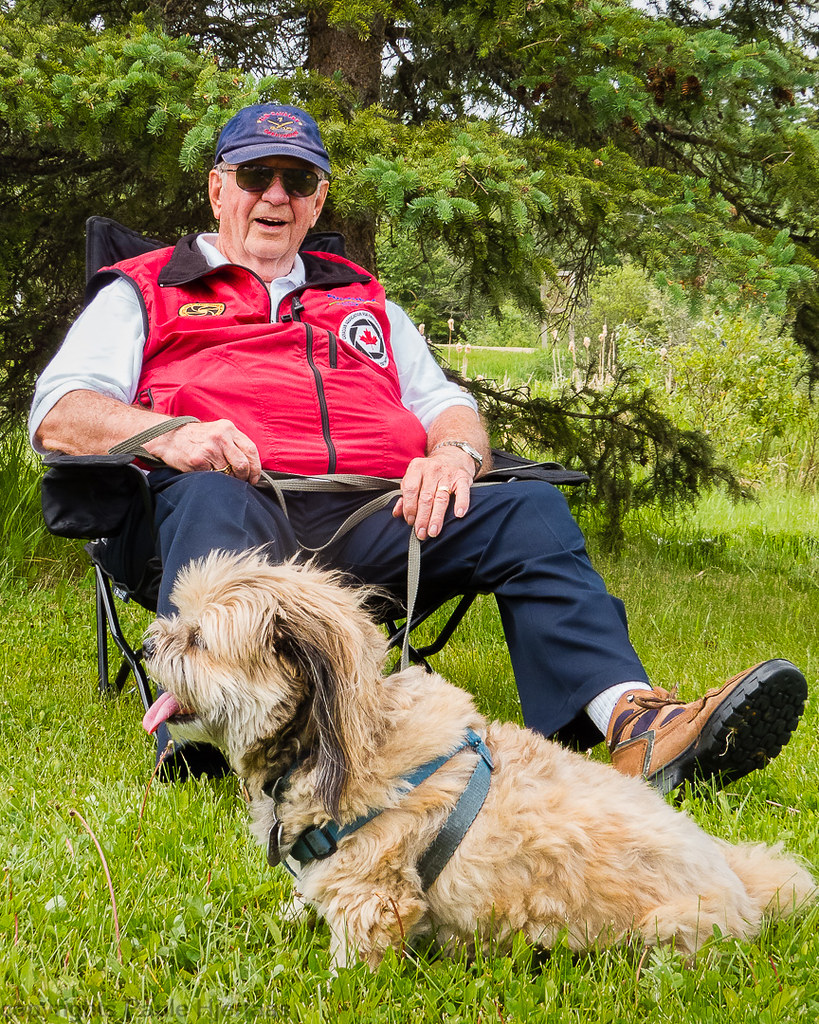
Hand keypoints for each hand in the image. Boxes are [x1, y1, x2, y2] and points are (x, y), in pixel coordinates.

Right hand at [143, 418, 261, 483]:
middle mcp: (221, 437)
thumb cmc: (196, 437)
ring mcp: (209, 448)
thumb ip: (234, 443)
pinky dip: (213, 479)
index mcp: (229, 428)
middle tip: (241, 482)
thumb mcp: (218, 431)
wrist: (169, 437)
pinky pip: (213, 477)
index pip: (251, 450)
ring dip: (228, 480)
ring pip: (228, 473)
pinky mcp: (198, 460)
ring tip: (221, 476)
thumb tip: (250, 465)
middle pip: (242, 464)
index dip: (255, 467)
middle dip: (244, 477)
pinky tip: (207, 473)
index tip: (254, 478)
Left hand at [393, 446, 475, 539]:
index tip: (410, 521)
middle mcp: (432, 469)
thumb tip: (397, 513)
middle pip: (425, 497)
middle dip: (422, 517)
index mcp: (416, 468)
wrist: (452, 457)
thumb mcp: (415, 479)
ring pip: (441, 498)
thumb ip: (405, 496)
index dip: (409, 507)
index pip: (410, 489)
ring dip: (436, 517)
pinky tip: (458, 515)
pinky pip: (462, 492)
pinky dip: (461, 503)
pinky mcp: (462, 478)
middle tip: (421, 533)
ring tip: (433, 532)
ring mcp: (448, 473)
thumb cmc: (429, 474)